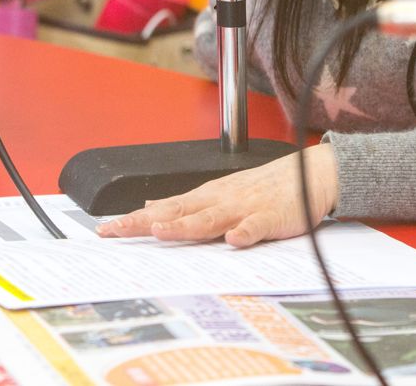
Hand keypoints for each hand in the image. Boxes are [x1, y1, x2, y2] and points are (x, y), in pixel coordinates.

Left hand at [96, 144, 337, 247]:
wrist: (310, 174)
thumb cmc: (264, 187)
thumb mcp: (219, 192)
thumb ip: (185, 204)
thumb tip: (150, 207)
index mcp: (206, 197)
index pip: (163, 208)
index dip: (134, 219)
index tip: (106, 230)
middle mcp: (219, 200)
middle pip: (178, 212)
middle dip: (146, 222)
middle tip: (117, 231)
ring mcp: (244, 208)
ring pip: (211, 218)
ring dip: (186, 225)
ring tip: (163, 230)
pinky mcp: (270, 217)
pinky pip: (256, 226)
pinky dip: (244, 233)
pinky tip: (234, 240)